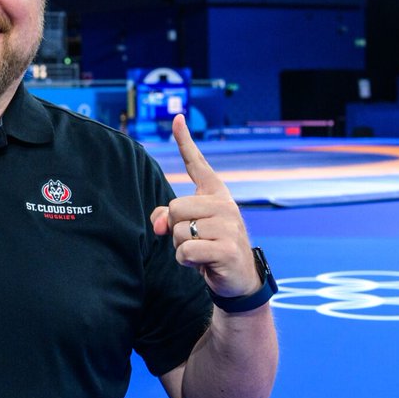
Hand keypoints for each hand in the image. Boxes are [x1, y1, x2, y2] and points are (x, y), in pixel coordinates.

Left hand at [150, 114, 258, 298]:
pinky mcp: (226, 248)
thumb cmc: (210, 248)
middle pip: (175, 208)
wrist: (238, 279)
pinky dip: (186, 261)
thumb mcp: (188, 229)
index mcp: (216, 194)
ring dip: (181, 247)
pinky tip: (202, 264)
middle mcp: (224, 204)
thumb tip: (160, 222)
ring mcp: (228, 225)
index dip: (184, 141)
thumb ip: (168, 218)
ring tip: (201, 252)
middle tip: (194, 240)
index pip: (197, 164)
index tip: (177, 118)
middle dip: (175, 229)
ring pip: (178, 231)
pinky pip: (185, 250)